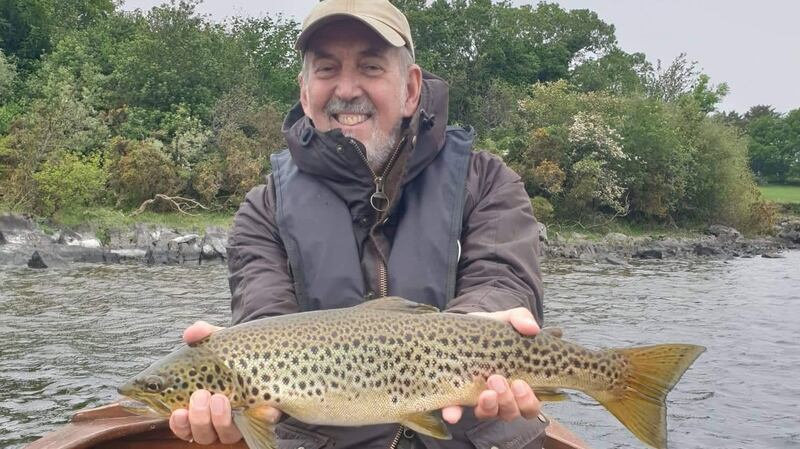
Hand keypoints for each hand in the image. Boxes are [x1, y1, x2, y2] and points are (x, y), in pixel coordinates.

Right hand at [168, 321, 281, 443]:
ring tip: (221, 398)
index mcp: (197, 406)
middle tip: (201, 396)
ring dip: (220, 420)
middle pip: (201, 434)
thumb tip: (191, 332)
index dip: (178, 424)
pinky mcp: (261, 420)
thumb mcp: (219, 342)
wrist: (264, 355)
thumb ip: (204, 334)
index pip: (182, 424)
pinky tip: (260, 407)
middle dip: (199, 418)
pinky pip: (259, 426)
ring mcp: (238, 422)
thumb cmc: (232, 353)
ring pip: (224, 435)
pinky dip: (260, 418)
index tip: (178, 412)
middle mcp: (215, 420)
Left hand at [441, 308, 540, 423]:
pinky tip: (452, 413)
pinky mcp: (457, 397)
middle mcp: (502, 396)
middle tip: (498, 380)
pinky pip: (456, 412)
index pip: (530, 404)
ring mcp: (480, 399)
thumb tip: (532, 328)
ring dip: (489, 407)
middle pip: (512, 412)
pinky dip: (455, 414)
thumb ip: (520, 318)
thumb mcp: (505, 320)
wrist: (462, 328)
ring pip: (490, 414)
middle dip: (508, 401)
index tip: (520, 383)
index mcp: (519, 383)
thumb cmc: (490, 330)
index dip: (528, 401)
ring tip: (484, 392)